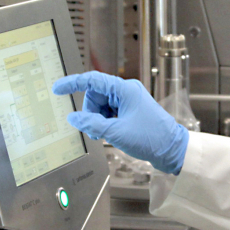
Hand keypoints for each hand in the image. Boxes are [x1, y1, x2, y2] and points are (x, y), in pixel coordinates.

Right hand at [52, 72, 188, 174]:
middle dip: (90, 112)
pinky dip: (105, 122)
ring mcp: (130, 101)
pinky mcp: (131, 110)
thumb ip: (91, 124)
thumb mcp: (115, 132)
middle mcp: (127, 91)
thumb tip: (73, 118)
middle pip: (96, 95)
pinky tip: (109, 133)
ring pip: (102, 105)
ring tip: (104, 134)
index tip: (58, 89)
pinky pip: (110, 112)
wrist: (171, 149)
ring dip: (97, 119)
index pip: (92, 80)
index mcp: (125, 89)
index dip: (72, 83)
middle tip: (94, 129)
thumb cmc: (150, 138)